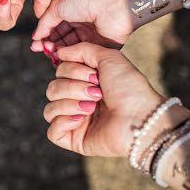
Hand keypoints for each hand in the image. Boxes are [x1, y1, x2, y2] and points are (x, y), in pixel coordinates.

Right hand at [30, 0, 133, 54]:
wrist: (111, 4)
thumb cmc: (85, 0)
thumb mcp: (58, 6)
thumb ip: (45, 22)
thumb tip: (36, 36)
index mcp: (71, 13)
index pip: (54, 29)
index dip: (44, 37)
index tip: (35, 45)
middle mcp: (81, 25)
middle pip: (61, 41)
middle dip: (50, 46)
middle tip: (43, 50)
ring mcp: (91, 37)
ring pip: (71, 50)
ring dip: (59, 53)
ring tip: (51, 53)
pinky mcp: (100, 47)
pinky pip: (84, 56)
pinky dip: (72, 59)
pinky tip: (63, 58)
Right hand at [42, 43, 163, 156]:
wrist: (140, 117)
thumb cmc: (129, 88)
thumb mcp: (108, 58)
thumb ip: (82, 49)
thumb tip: (59, 52)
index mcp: (85, 83)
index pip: (59, 72)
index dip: (72, 70)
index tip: (94, 75)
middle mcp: (78, 101)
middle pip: (52, 89)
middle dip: (73, 87)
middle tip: (97, 93)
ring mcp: (75, 121)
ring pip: (50, 108)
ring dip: (70, 103)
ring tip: (92, 107)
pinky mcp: (74, 140)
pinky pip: (52, 130)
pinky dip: (64, 122)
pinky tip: (81, 120)